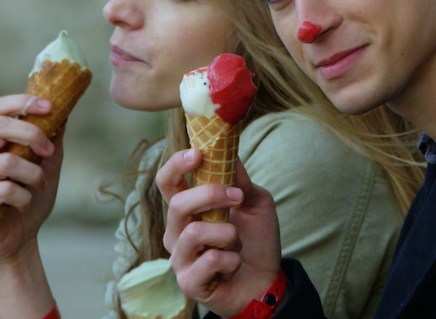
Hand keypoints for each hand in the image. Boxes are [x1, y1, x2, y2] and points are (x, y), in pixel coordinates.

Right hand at [0, 95, 60, 262]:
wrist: (19, 238)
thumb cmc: (31, 198)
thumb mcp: (49, 165)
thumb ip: (52, 141)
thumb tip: (64, 113)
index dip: (23, 102)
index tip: (49, 106)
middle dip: (33, 135)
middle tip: (49, 152)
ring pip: (6, 161)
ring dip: (33, 174)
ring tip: (38, 186)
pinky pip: (3, 190)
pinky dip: (24, 197)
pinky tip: (24, 204)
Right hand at [158, 150, 281, 316]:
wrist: (267, 279)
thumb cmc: (255, 240)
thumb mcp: (255, 202)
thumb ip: (240, 180)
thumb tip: (230, 153)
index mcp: (189, 209)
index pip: (168, 182)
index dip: (176, 165)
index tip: (198, 153)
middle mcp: (177, 232)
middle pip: (177, 204)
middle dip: (210, 195)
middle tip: (237, 197)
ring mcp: (180, 258)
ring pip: (194, 232)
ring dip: (227, 233)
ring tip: (237, 241)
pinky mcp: (188, 282)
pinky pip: (208, 261)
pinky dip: (231, 259)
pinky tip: (234, 263)